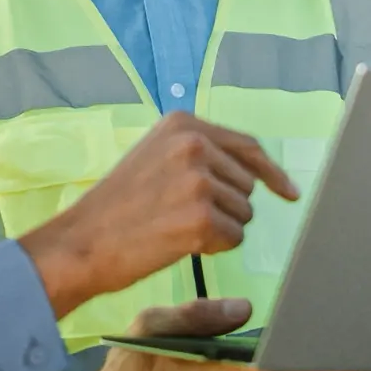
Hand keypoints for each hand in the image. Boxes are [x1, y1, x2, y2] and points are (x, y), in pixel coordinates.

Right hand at [19, 113, 298, 316]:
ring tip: (174, 227)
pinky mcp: (201, 217)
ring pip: (243, 213)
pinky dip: (214, 247)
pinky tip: (178, 243)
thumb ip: (199, 152)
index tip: (291, 193)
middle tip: (181, 216)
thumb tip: (255, 170)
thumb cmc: (117, 208)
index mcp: (183, 123)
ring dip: (219, 228)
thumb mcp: (155, 157)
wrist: (80, 244)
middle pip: (248, 184)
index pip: (247, 147)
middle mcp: (193, 144)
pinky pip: (234, 238)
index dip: (272, 173)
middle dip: (226, 206)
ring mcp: (198, 179)